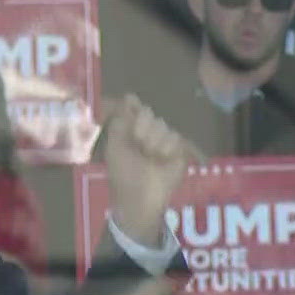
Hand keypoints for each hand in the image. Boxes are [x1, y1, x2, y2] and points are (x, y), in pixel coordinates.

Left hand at [101, 94, 197, 248]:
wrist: (140, 198)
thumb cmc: (123, 174)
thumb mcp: (115, 146)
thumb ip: (120, 121)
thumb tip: (129, 97)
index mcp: (131, 130)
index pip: (136, 109)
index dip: (134, 111)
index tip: (131, 113)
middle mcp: (149, 132)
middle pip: (149, 114)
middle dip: (142, 132)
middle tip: (139, 150)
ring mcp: (164, 141)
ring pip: (163, 126)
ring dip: (154, 144)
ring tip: (151, 160)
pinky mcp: (180, 151)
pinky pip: (177, 138)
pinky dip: (167, 151)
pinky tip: (162, 162)